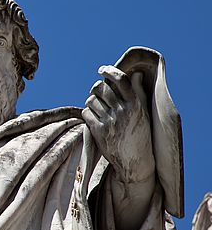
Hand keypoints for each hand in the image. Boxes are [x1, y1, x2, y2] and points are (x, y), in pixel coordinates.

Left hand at [82, 66, 154, 184]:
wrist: (135, 160)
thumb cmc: (140, 134)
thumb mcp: (143, 113)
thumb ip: (138, 93)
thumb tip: (135, 74)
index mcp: (135, 104)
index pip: (121, 80)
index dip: (110, 71)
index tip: (102, 69)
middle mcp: (123, 111)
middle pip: (101, 88)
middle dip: (96, 88)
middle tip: (97, 91)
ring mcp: (110, 121)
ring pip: (91, 100)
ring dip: (91, 101)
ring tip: (97, 107)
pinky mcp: (99, 131)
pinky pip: (86, 113)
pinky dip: (87, 113)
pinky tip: (94, 118)